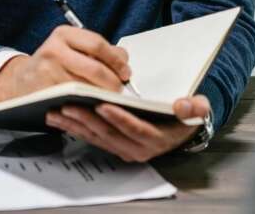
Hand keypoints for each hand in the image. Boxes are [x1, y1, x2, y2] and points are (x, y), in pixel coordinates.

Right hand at [0, 25, 129, 103]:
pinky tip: (92, 106)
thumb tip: (123, 59)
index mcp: (64, 34)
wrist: (21, 80)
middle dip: (113, 83)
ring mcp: (47, 72)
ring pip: (87, 88)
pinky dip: (87, 105)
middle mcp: (54, 50)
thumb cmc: (53, 63)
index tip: (125, 72)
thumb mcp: (72, 48)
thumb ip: (99, 50)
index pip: (98, 44)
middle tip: (119, 90)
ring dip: (102, 96)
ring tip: (108, 99)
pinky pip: (74, 101)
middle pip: (95, 69)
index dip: (116, 60)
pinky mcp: (45, 92)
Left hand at [45, 94, 210, 161]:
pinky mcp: (112, 146)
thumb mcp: (197, 109)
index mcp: (157, 139)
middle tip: (69, 104)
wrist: (179, 130)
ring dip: (75, 124)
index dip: (120, 118)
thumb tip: (183, 105)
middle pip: (110, 134)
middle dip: (88, 119)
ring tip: (56, 110)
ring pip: (96, 137)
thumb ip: (195, 108)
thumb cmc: (185, 116)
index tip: (103, 104)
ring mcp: (123, 149)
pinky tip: (59, 117)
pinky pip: (91, 138)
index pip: (136, 129)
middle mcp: (138, 149)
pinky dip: (74, 128)